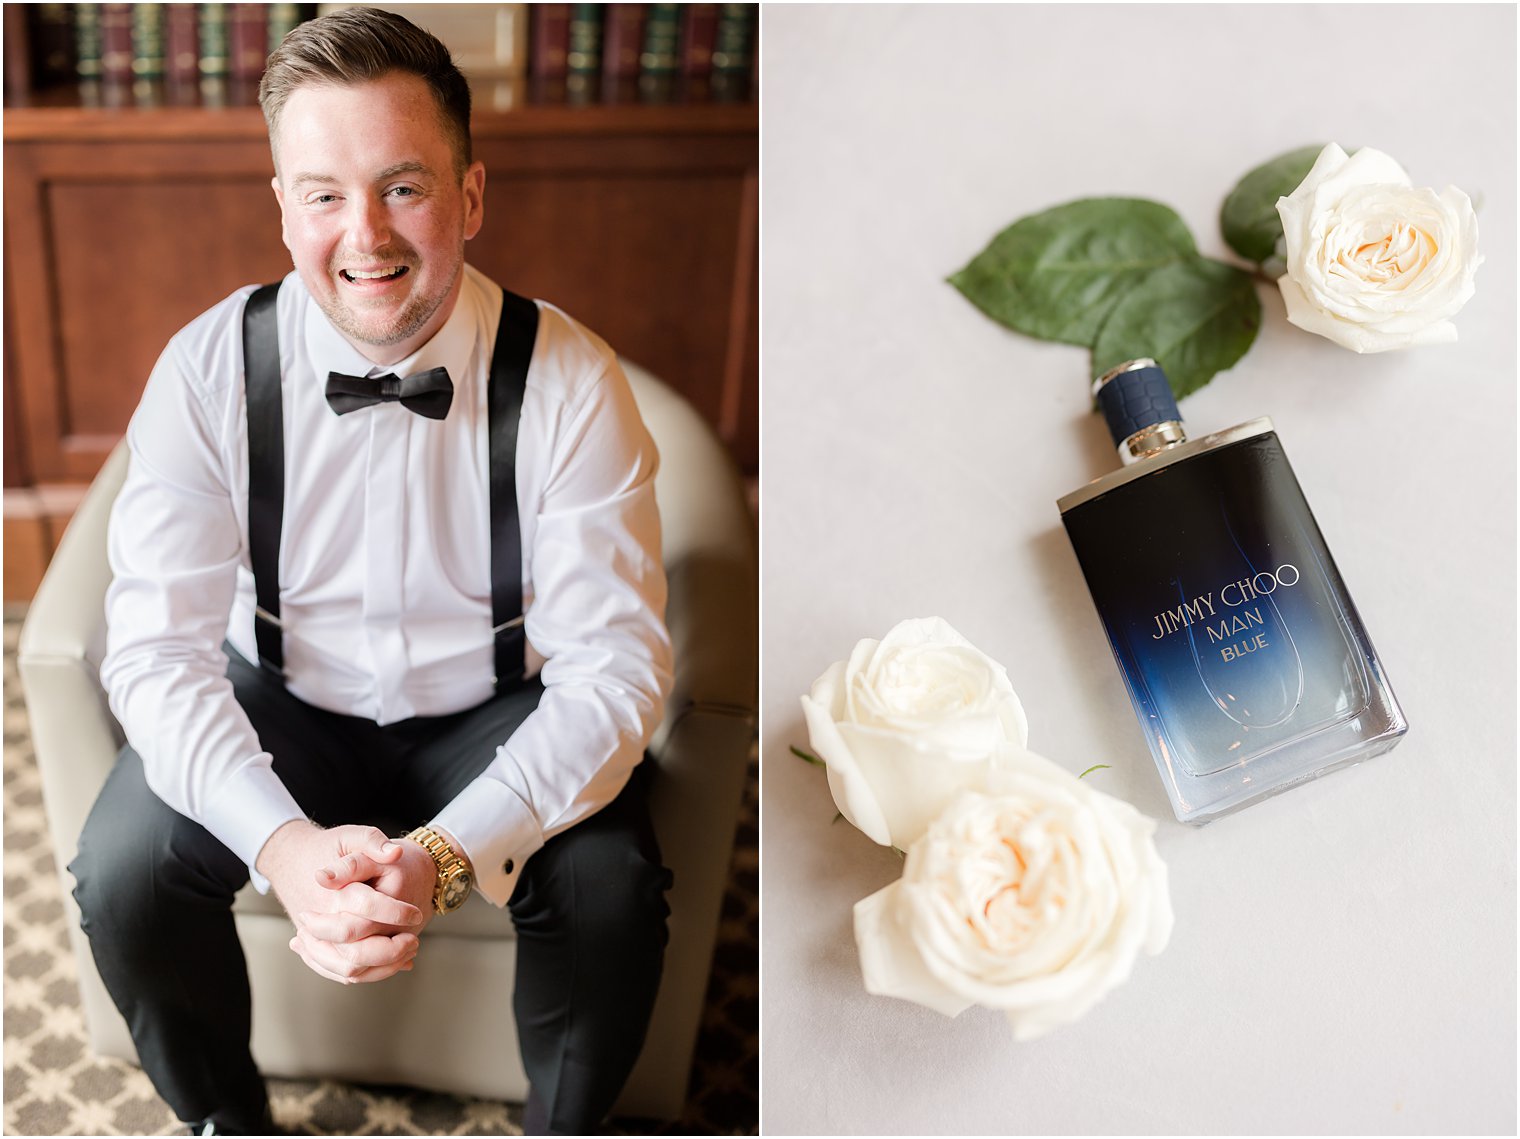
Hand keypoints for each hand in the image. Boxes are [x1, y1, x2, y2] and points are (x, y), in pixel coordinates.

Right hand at [257, 820, 422, 984]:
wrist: (291, 859)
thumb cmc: (325, 847)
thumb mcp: (349, 835)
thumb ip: (371, 840)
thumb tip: (394, 852)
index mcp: (331, 893)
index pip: (366, 908)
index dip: (396, 912)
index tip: (416, 913)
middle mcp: (319, 920)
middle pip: (355, 952)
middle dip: (390, 950)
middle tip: (413, 940)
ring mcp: (313, 938)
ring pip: (348, 969)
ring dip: (381, 967)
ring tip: (406, 953)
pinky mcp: (314, 948)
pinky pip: (339, 971)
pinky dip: (367, 973)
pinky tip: (392, 963)